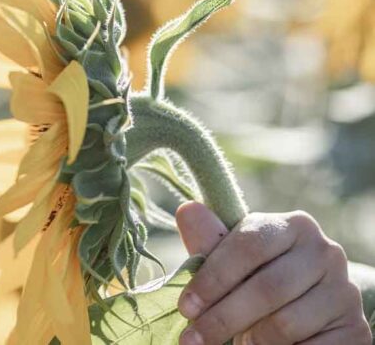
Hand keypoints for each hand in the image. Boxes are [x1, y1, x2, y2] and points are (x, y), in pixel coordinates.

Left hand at [173, 201, 371, 344]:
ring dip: (252, 339)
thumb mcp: (232, 262)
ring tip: (236, 343)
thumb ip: (210, 242)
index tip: (186, 307)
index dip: (213, 279)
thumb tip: (187, 210)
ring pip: (286, 323)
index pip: (248, 246)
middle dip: (223, 317)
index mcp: (293, 226)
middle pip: (266, 288)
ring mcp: (345, 291)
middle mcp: (326, 252)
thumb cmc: (258, 281)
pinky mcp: (355, 329)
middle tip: (194, 338)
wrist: (307, 318)